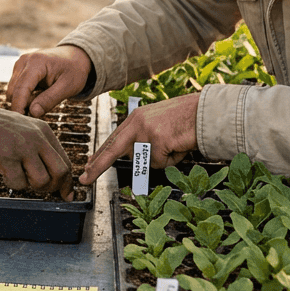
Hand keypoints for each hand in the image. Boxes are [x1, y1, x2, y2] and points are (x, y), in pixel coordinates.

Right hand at [0, 102, 73, 199]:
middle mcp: (37, 138)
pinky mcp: (6, 157)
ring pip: (42, 181)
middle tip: (41, 190)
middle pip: (60, 172)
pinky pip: (19, 183)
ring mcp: (22, 147)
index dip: (67, 183)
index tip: (66, 195)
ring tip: (19, 177)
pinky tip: (4, 173)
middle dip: (54, 188)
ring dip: (32, 187)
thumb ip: (40, 148)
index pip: (66, 162)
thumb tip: (56, 177)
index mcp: (44, 131)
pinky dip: (12, 183)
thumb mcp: (24, 130)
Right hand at [7, 45, 92, 117]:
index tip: (20, 121)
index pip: (21, 88)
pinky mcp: (18, 69)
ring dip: (24, 100)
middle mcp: (24, 61)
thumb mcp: (68, 87)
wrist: (74, 57)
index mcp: (36, 62)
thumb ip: (50, 100)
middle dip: (24, 104)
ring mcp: (19, 64)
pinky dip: (25, 95)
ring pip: (12, 91)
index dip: (19, 105)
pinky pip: (15, 88)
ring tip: (43, 97)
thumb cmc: (74, 71)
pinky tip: (39, 93)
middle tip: (43, 108)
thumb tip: (33, 113)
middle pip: (13, 91)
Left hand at [81, 93, 199, 183]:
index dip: (100, 154)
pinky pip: (161, 163)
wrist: (206, 111)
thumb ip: (143, 138)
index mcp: (136, 118)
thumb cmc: (186, 119)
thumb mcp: (158, 124)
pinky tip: (179, 145)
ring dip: (162, 159)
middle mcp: (137, 123)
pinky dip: (172, 159)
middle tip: (84, 179)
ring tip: (175, 144)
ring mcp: (146, 131)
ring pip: (145, 161)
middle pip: (112, 150)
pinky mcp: (157, 140)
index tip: (88, 164)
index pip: (113, 139)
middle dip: (97, 167)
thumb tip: (133, 157)